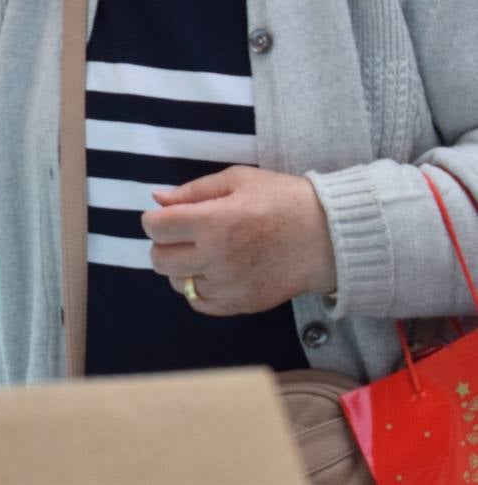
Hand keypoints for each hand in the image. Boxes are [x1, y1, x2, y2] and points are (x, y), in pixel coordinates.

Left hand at [143, 166, 336, 315]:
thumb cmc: (284, 201)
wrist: (330, 237)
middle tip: (184, 235)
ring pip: (178, 283)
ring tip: (204, 252)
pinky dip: (199, 289)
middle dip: (164, 244)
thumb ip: (192, 191)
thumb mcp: (238, 180)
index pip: (155, 227)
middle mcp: (217, 257)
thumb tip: (157, 199)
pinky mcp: (244, 304)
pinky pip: (201, 304)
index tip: (169, 216)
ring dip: (182, 268)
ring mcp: (230, 285)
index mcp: (213, 222)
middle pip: (159, 259)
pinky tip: (214, 272)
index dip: (155, 219)